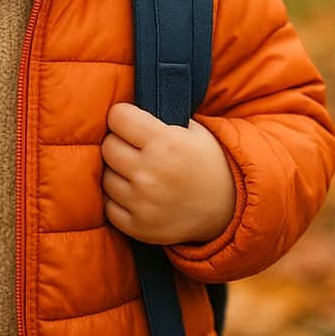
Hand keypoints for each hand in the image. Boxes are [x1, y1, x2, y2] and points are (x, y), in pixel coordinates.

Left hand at [101, 102, 235, 244]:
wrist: (228, 208)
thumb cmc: (205, 161)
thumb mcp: (191, 129)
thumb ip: (158, 117)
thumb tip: (123, 108)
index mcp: (165, 142)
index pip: (117, 117)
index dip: (123, 116)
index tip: (130, 122)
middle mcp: (150, 172)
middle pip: (108, 146)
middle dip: (119, 143)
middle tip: (134, 147)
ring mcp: (142, 202)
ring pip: (106, 177)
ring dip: (118, 173)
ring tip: (137, 172)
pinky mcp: (138, 227)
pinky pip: (109, 206)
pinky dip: (118, 200)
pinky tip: (135, 194)